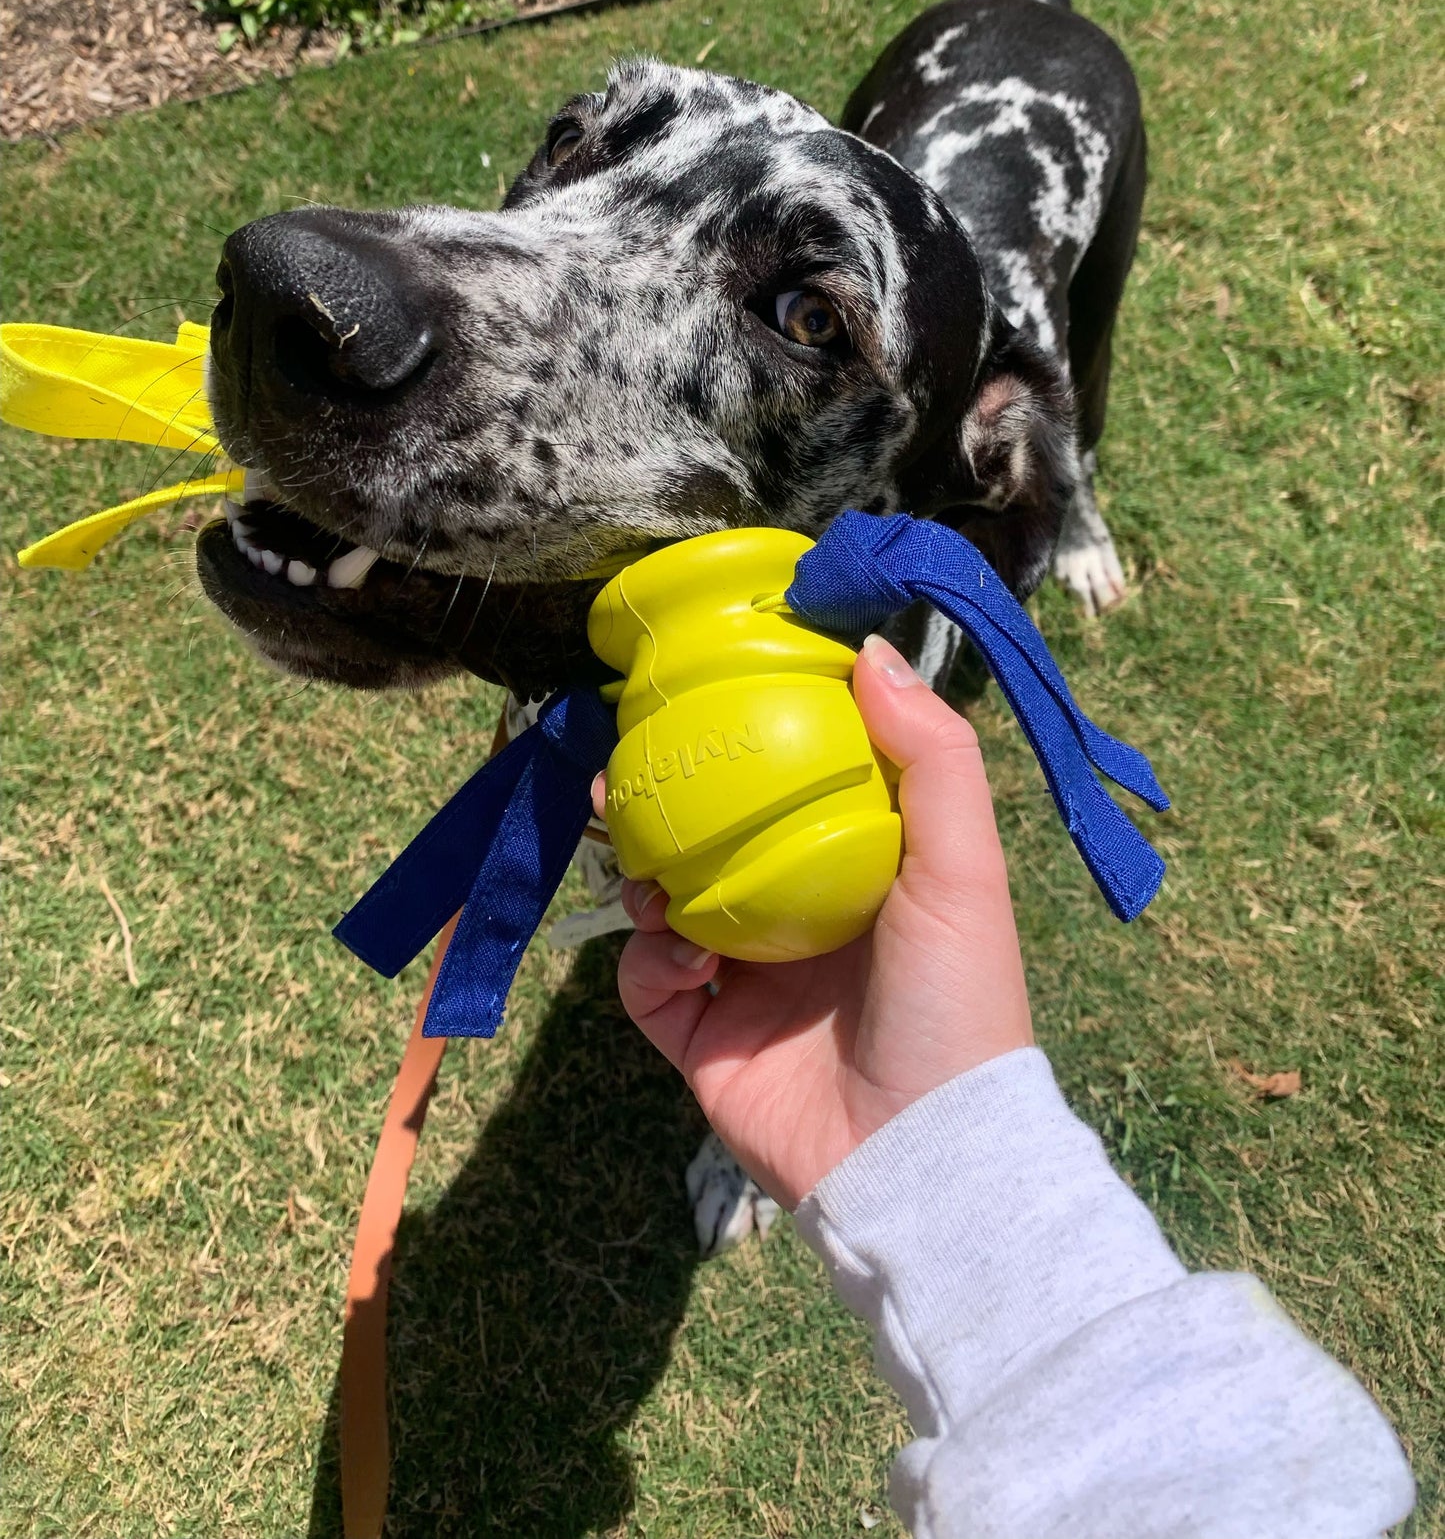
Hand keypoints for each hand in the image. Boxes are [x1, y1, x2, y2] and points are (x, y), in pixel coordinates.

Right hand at [596, 634, 1033, 1208]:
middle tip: (629, 768)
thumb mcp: (961, 869)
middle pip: (712, 838)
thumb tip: (868, 650)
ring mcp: (745, 980)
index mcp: (858, 873)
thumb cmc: (955, 1003)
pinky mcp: (700, 1038)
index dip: (750, 742)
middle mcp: (797, 918)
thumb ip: (931, 756)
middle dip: (665, 802)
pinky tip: (680, 952)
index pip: (793, 787)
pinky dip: (648, 958)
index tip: (713, 694)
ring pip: (663, 900)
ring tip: (644, 858)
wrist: (917, 1159)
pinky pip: (644, 982)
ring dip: (646, 872)